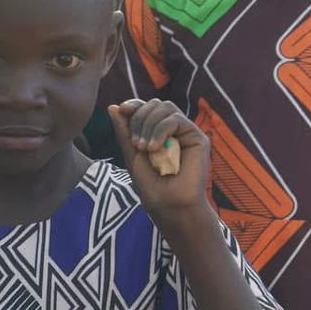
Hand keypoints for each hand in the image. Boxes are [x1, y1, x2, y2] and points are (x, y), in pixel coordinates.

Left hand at [108, 100, 211, 223]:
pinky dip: (160, 130)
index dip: (134, 104)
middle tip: (135, 144)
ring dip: (149, 124)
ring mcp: (186, 132)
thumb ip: (124, 131)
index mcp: (158, 132)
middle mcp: (173, 130)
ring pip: (166, 107)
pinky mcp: (198, 138)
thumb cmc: (151, 186)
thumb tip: (112, 106)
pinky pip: (176, 119)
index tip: (121, 109)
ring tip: (144, 148)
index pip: (147, 108)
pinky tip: (154, 149)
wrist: (169, 205)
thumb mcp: (131, 155)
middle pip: (156, 103)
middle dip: (140, 117)